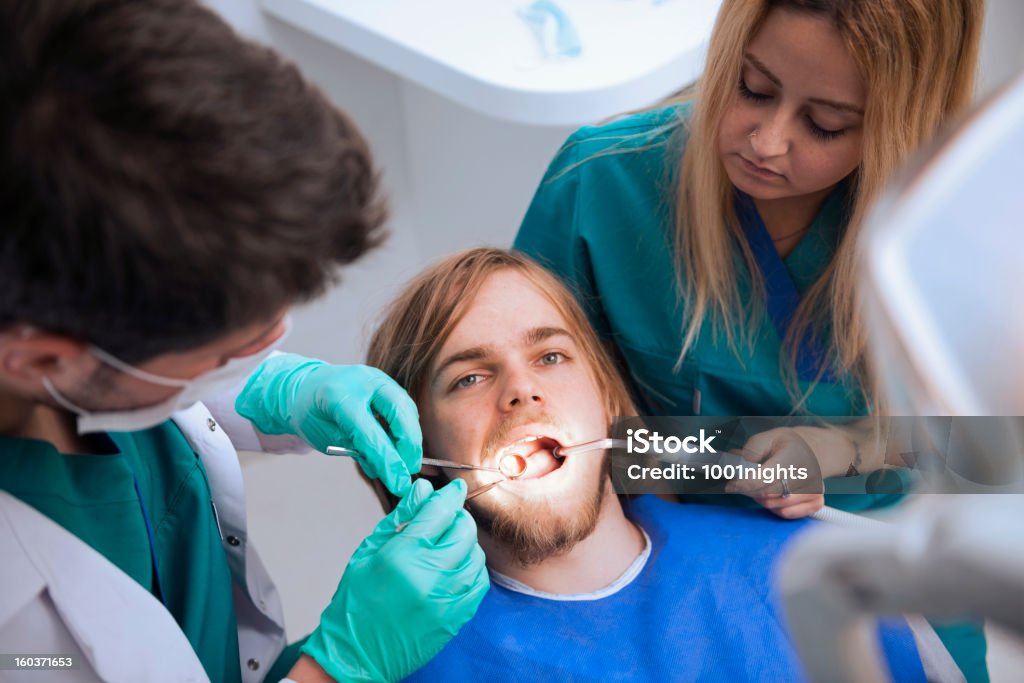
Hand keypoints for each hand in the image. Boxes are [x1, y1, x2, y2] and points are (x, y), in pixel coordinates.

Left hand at [236, 353, 420, 494]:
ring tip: (405, 461)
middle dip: (409, 445)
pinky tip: (401, 444)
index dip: (388, 462)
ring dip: (411, 437)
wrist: (305, 387)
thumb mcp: (326, 439)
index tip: (400, 484)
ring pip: (407, 408)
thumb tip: (387, 470)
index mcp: (338, 397)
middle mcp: (362, 381)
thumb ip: (357, 451)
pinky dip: (407, 427)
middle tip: (409, 469)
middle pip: (398, 413)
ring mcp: (376, 377)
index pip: (370, 434)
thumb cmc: (312, 415)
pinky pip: (405, 405)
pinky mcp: (386, 381)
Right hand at [301, 479, 488, 681]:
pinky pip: (478, 584)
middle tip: (447, 518)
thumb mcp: (369, 550)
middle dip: (458, 518)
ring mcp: (445, 599)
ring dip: (466, 544)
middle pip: (463, 531)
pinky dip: (472, 569)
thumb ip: (400, 517)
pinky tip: (457, 566)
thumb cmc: (356, 602)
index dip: (449, 495)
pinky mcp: (454, 618)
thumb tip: (422, 490)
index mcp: (401, 556)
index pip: (439, 513)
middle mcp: (428, 576)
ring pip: (475, 556)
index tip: (454, 489)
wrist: (356, 653)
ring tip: (449, 544)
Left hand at [725, 427, 824, 518]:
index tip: (732, 485)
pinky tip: (772, 496)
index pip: (767, 477)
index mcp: (794, 456)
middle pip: (768, 494)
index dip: (746, 483)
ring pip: (775, 505)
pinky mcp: (816, 502)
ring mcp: (814, 490)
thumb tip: (743, 461)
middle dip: (750, 490)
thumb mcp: (767, 438)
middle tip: (741, 483)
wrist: (811, 451)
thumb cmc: (786, 445)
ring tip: (759, 486)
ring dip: (760, 499)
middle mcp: (808, 475)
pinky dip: (774, 508)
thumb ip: (753, 448)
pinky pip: (787, 514)